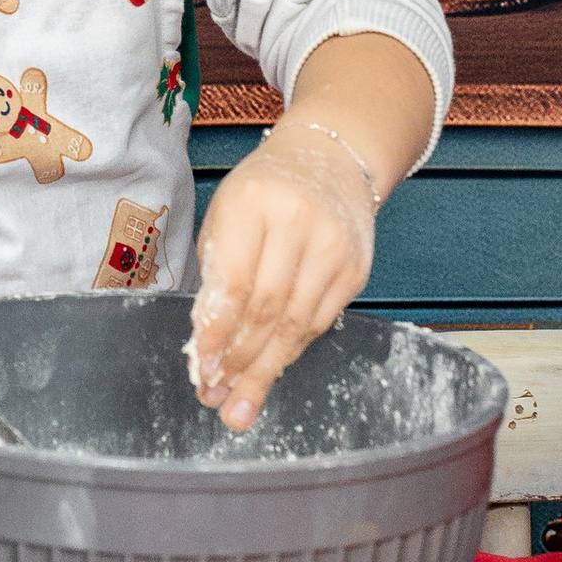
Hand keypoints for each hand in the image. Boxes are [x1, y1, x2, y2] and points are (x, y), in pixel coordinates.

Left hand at [189, 116, 375, 432]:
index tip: (204, 371)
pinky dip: (292, 350)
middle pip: (268, 311)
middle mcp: (298, 223)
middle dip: (240, 363)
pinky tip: (271, 367)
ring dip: (266, 369)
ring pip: (297, 325)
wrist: (329, 159)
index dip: (218, 335)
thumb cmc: (263, 192)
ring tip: (241, 402)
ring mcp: (335, 246)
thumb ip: (216, 279)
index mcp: (252, 204)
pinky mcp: (356, 269)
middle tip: (220, 400)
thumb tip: (208, 349)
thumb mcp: (225, 219)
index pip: (235, 284)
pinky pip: (320, 322)